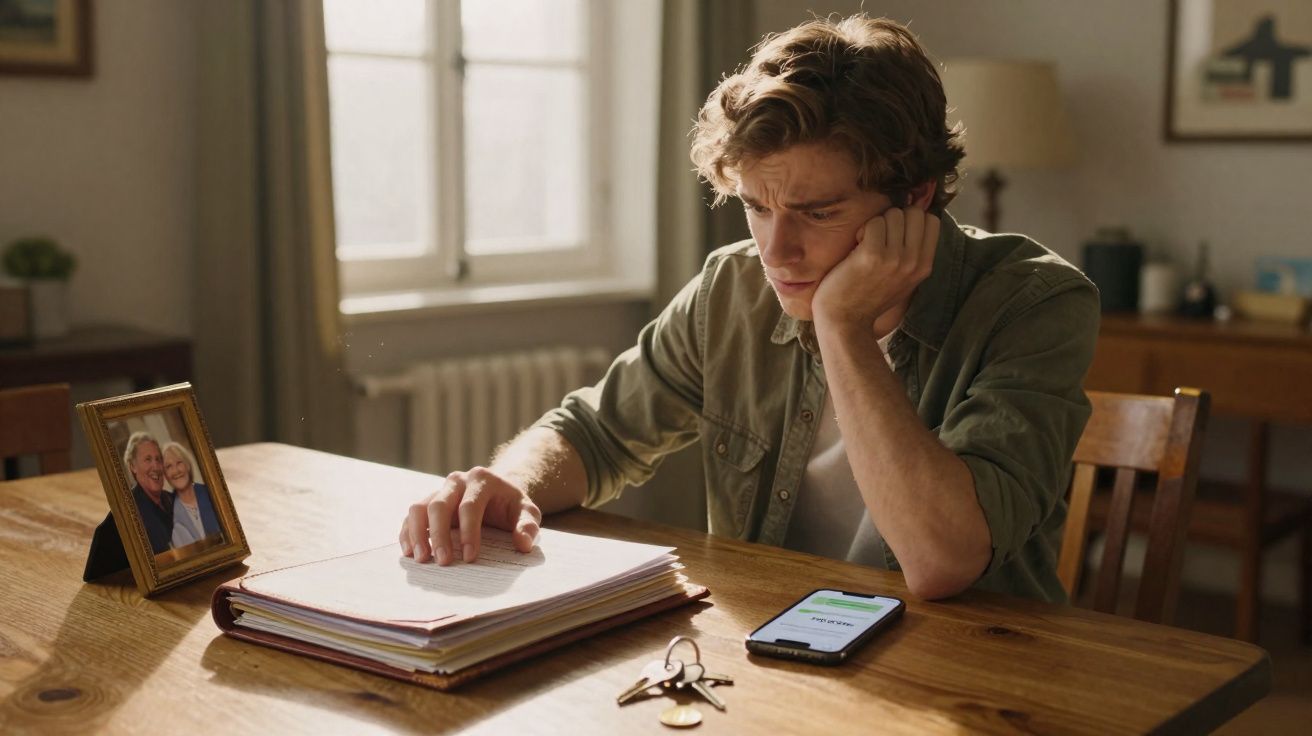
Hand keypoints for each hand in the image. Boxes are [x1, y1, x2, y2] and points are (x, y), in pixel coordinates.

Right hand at [399, 466, 541, 564]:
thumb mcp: (527, 512)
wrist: (498, 493)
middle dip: (439, 535)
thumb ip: (528, 526)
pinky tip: (410, 552)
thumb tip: (523, 544)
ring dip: (417, 533)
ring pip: (419, 507)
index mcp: (482, 480)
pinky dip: (408, 533)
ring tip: (421, 559)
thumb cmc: (512, 505)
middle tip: (443, 562)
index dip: (468, 532)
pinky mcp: (428, 502)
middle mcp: (457, 481)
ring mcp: (440, 490)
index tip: (470, 557)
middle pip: (439, 504)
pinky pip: (411, 515)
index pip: (470, 506)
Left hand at [812, 207, 938, 330]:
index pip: (932, 220)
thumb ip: (913, 254)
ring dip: (876, 224)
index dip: (912, 219)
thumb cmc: (868, 298)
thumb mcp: (903, 279)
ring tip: (867, 244)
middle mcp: (914, 262)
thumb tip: (915, 218)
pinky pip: (874, 222)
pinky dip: (863, 229)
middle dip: (894, 218)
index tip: (895, 234)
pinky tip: (857, 247)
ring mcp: (895, 258)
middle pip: (914, 212)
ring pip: (893, 214)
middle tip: (880, 237)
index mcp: (924, 266)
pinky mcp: (872, 255)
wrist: (845, 322)